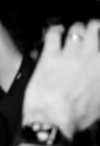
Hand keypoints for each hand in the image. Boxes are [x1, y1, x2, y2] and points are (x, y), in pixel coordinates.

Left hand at [23, 20, 99, 138]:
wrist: (55, 118)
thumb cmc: (78, 115)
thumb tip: (98, 78)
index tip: (99, 42)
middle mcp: (91, 56)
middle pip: (95, 29)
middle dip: (94, 27)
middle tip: (92, 29)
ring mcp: (70, 54)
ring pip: (76, 29)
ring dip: (76, 28)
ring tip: (76, 30)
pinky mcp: (50, 55)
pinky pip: (54, 34)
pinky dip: (56, 29)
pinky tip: (57, 31)